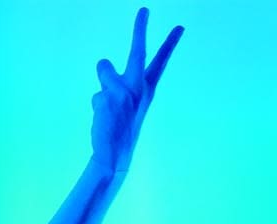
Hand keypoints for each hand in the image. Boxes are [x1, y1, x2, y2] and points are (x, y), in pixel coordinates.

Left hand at [90, 7, 182, 174]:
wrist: (114, 156)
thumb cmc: (120, 128)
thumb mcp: (123, 104)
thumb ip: (115, 81)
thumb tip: (102, 62)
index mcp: (147, 90)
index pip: (159, 63)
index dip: (169, 44)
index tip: (179, 27)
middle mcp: (137, 88)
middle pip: (138, 51)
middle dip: (140, 29)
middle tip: (144, 9)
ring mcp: (123, 91)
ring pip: (104, 68)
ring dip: (103, 82)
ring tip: (109, 107)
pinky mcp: (107, 97)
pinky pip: (96, 94)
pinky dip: (97, 106)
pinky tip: (103, 120)